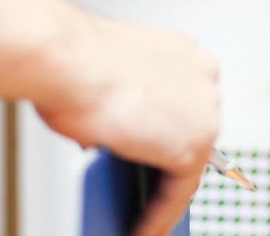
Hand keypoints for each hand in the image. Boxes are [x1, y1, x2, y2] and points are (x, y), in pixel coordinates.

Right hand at [35, 18, 220, 235]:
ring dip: (162, 192)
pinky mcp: (193, 147)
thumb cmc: (71, 60)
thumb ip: (121, 105)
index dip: (167, 129)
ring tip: (141, 215)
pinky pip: (178, 193)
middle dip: (167, 161)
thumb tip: (113, 136)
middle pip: (189, 132)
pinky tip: (140, 229)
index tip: (157, 150)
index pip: (183, 102)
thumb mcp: (104, 79)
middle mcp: (201, 76)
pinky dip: (157, 216)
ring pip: (186, 165)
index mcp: (182, 52)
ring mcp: (203, 111)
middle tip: (145, 189)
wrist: (66, 60)